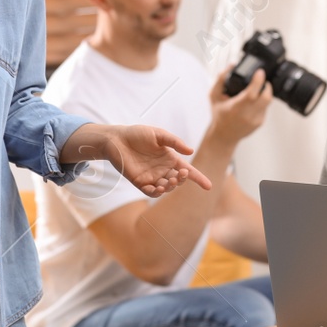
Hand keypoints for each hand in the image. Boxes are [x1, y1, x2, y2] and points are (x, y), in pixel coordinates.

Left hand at [69, 123, 213, 196]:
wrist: (117, 139)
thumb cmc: (138, 134)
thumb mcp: (159, 134)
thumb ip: (174, 142)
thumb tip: (191, 151)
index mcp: (170, 159)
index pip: (187, 171)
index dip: (198, 178)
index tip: (209, 186)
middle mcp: (163, 170)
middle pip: (178, 180)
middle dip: (181, 179)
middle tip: (179, 173)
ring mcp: (152, 177)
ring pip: (166, 188)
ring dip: (170, 187)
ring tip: (167, 181)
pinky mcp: (140, 182)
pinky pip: (151, 192)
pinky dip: (156, 192)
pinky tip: (157, 187)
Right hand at [208, 70, 272, 144]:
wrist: (223, 136)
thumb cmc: (218, 116)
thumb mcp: (214, 96)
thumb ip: (221, 79)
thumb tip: (231, 66)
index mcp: (236, 107)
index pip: (252, 93)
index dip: (258, 80)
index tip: (260, 72)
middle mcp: (248, 115)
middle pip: (266, 97)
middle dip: (267, 86)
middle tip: (262, 80)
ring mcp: (255, 120)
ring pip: (268, 102)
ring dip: (264, 93)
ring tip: (257, 90)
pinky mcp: (260, 123)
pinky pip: (265, 108)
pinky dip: (262, 102)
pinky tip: (254, 101)